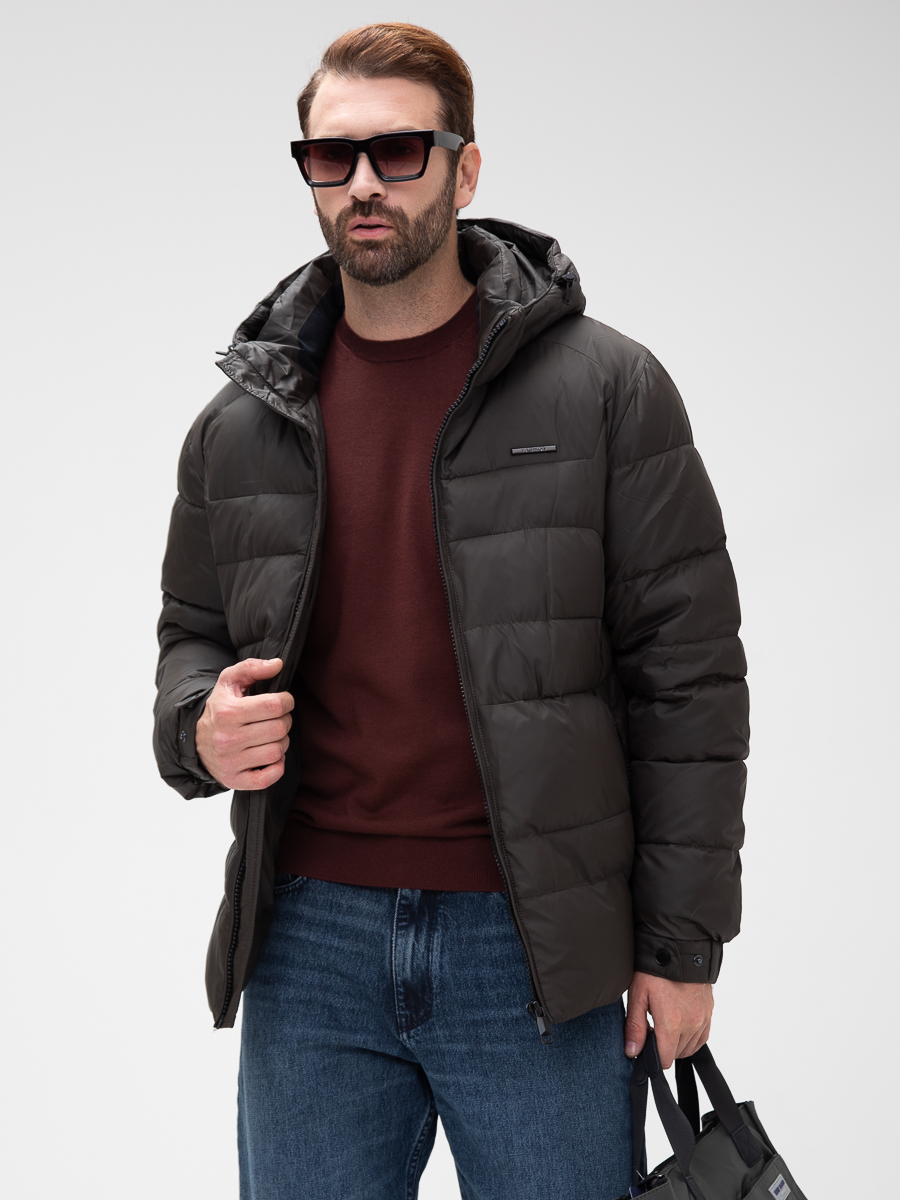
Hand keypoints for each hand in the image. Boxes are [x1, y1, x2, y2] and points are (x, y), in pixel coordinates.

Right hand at [195, 658, 293, 790]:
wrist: (195, 740)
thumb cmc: (219, 709)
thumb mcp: (229, 682)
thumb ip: (252, 667)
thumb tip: (278, 664)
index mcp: (227, 712)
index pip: (275, 705)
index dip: (287, 701)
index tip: (283, 701)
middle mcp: (227, 738)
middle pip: (280, 728)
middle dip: (285, 720)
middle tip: (277, 718)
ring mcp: (231, 762)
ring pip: (278, 751)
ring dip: (282, 742)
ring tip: (271, 736)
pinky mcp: (235, 780)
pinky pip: (269, 778)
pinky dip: (277, 767)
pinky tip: (269, 756)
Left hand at [624, 970, 712, 1068]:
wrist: (679, 947)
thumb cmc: (655, 969)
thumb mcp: (638, 995)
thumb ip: (635, 1027)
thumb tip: (632, 1053)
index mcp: (672, 1022)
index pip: (664, 1060)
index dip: (651, 1056)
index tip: (645, 1040)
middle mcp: (691, 1023)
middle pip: (676, 1055)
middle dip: (662, 1046)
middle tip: (652, 1025)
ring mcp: (703, 1019)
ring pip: (689, 1048)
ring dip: (676, 1042)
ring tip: (664, 1021)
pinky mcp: (709, 1012)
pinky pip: (701, 1038)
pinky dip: (690, 1037)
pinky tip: (679, 1025)